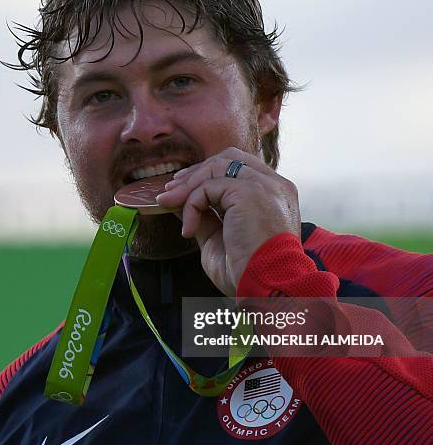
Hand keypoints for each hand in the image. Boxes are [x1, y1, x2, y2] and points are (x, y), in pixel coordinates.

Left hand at [156, 147, 300, 295]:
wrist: (265, 286)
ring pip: (217, 167)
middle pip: (228, 158)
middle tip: (171, 191)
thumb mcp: (219, 238)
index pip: (239, 168)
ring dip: (188, 186)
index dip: (208, 174)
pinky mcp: (250, 191)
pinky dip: (192, 203)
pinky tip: (189, 228)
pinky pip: (209, 186)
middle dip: (196, 172)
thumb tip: (177, 200)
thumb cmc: (247, 272)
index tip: (183, 189)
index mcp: (275, 195)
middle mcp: (274, 185)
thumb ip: (203, 215)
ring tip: (169, 204)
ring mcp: (264, 185)